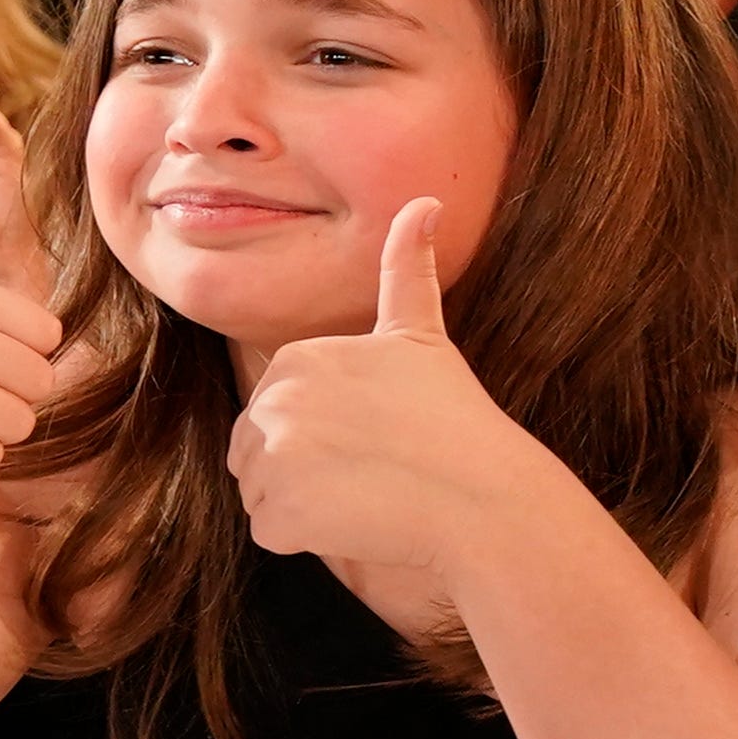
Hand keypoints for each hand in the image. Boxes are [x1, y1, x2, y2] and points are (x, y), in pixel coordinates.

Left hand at [227, 201, 549, 578]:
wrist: (482, 497)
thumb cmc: (453, 419)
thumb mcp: (420, 337)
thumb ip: (406, 270)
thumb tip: (424, 201)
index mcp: (295, 360)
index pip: (272, 409)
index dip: (319, 431)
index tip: (371, 435)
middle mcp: (272, 403)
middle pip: (255, 451)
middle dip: (303, 468)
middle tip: (370, 469)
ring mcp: (273, 460)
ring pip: (260, 493)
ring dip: (303, 504)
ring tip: (364, 493)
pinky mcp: (280, 515)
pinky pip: (272, 532)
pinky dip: (307, 537)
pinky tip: (356, 522)